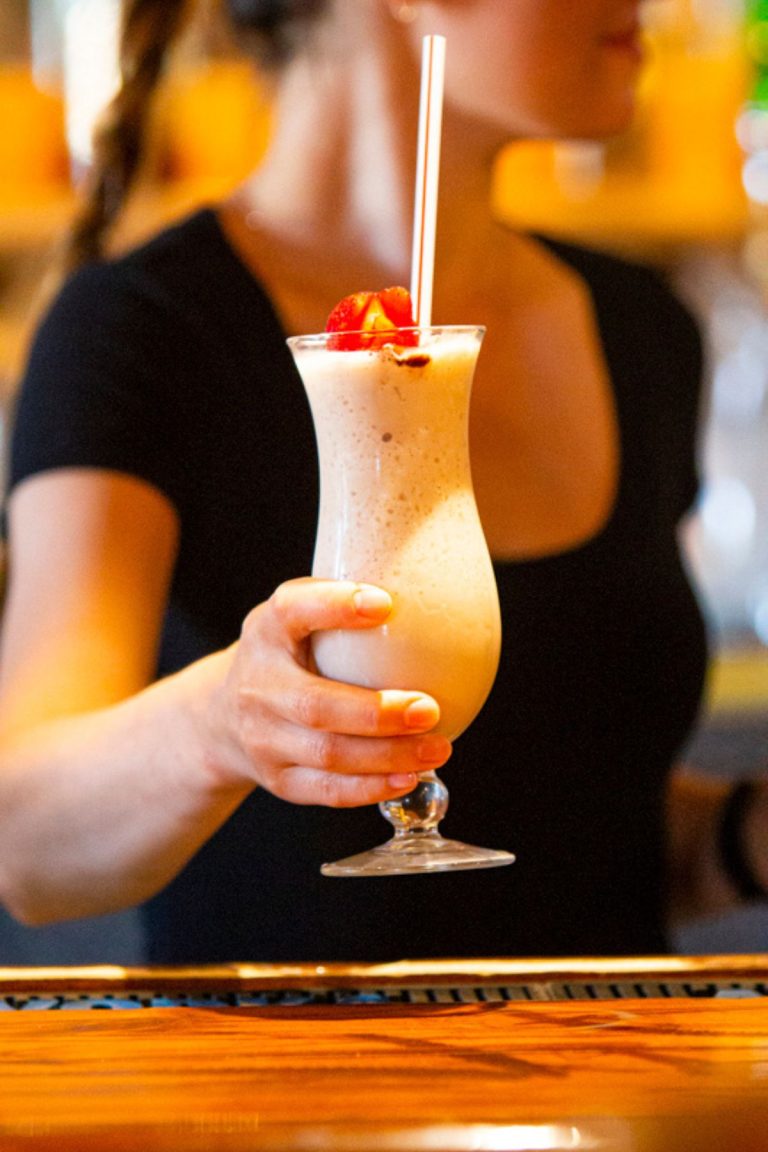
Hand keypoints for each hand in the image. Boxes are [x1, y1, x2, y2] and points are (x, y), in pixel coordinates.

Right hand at [206, 578, 451, 806]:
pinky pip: (328, 790)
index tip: (385, 603)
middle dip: (377, 712)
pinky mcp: (278, 778)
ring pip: (327, 755)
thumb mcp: (298, 617)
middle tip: (429, 709)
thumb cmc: (288, 654)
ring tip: (436, 747)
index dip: (335, 606)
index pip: (292, 611)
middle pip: (316, 705)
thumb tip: (433, 592)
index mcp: (267, 630)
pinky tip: (409, 777)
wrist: (224, 714)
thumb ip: (343, 603)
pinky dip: (371, 788)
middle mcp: (259, 684)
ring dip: (388, 755)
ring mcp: (264, 737)